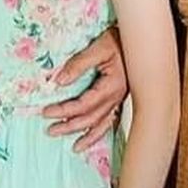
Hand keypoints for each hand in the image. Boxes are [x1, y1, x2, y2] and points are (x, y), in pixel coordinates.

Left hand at [42, 26, 126, 150]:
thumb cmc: (120, 41)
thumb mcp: (98, 48)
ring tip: (72, 146)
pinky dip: (100, 132)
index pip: (83, 104)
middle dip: (69, 126)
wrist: (142, 41)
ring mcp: (119, 100)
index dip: (64, 110)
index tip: (46, 112)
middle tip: (50, 131)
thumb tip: (59, 81)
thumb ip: (78, 64)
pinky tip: (92, 139)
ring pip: (101, 124)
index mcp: (111, 87)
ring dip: (85, 135)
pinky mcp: (120, 99)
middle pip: (90, 118)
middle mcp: (116, 98)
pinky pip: (110, 120)